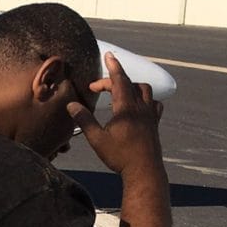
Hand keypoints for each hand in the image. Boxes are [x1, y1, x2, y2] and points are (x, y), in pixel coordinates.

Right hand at [70, 51, 164, 177]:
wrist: (144, 170)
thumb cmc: (119, 156)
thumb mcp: (97, 139)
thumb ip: (84, 120)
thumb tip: (72, 105)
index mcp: (126, 108)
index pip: (119, 80)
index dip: (113, 67)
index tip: (108, 56)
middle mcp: (140, 107)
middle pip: (129, 83)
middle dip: (114, 80)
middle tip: (97, 89)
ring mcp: (150, 114)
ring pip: (145, 90)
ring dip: (131, 86)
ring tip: (118, 93)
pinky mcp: (154, 123)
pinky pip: (154, 103)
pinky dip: (146, 98)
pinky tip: (139, 105)